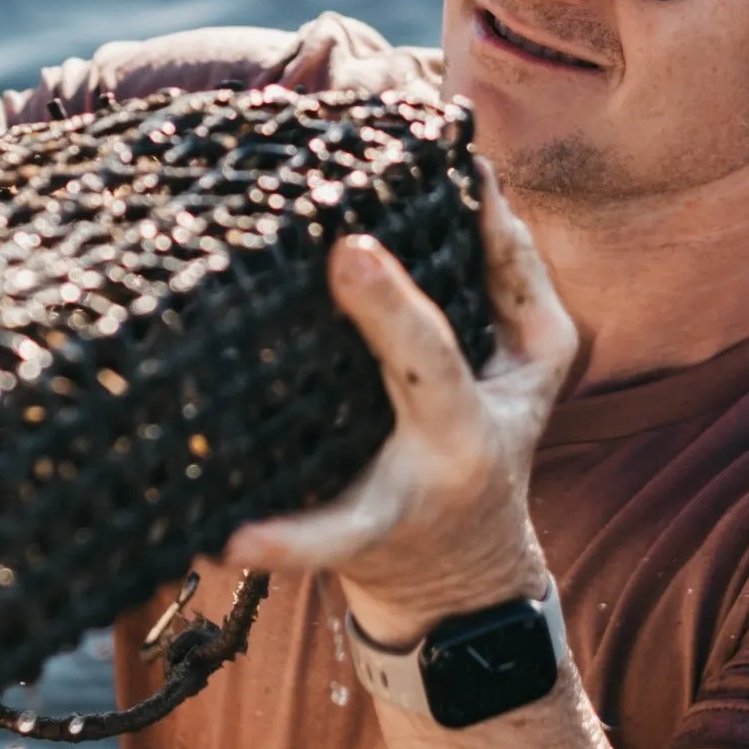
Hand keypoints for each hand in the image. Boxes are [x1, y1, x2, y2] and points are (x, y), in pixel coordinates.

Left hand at [224, 160, 578, 645]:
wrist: (468, 573)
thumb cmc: (493, 432)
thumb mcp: (533, 361)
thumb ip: (513, 271)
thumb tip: (473, 176)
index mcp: (480, 408)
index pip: (445, 338)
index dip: (407, 290)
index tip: (356, 240)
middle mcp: (441, 454)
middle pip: (424, 377)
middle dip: (391, 319)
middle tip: (345, 256)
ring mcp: (387, 509)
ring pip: (346, 524)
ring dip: (295, 533)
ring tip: (236, 521)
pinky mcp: (343, 547)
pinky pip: (305, 554)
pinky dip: (271, 550)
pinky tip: (215, 541)